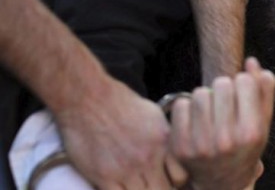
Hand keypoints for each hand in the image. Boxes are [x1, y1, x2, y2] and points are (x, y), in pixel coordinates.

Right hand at [54, 79, 174, 188]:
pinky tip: (118, 187)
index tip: (168, 182)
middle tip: (152, 185)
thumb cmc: (120, 103)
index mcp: (163, 142)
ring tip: (137, 185)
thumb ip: (165, 138)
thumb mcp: (154, 115)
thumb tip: (170, 153)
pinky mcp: (104, 176)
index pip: (181, 178)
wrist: (88, 98)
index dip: (176, 184)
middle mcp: (148, 157)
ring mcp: (126, 169)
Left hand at [169, 57, 274, 189]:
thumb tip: (251, 61)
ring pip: (199, 93)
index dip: (244, 82)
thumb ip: (264, 90)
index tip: (243, 94)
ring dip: (206, 97)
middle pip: (221, 84)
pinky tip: (196, 119)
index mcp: (251, 132)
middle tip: (226, 102)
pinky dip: (188, 107)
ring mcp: (201, 145)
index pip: (244, 81)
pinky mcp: (181, 147)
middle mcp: (227, 140)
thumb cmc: (246, 147)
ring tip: (212, 110)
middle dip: (225, 88)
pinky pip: (180, 105)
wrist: (224, 182)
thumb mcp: (264, 122)